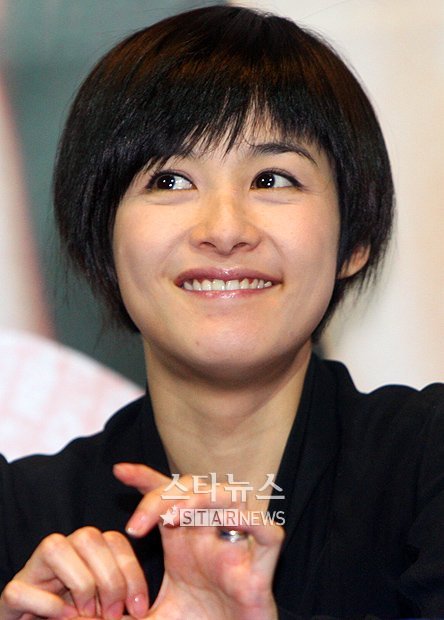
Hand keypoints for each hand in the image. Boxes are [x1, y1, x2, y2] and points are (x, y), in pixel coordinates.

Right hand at [0, 527, 148, 619]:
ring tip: (88, 614)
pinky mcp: (15, 591)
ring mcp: (37, 568)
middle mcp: (66, 551)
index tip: (139, 608)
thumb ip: (130, 589)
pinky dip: (49, 606)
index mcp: (93, 552)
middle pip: (89, 537)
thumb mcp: (118, 605)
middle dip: (108, 578)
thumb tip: (152, 578)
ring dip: (79, 584)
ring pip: (55, 547)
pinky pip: (24, 586)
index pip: (116, 540)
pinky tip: (66, 618)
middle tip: (114, 614)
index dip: (131, 572)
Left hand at [114, 463, 283, 619]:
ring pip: (230, 496)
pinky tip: (226, 525)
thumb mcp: (155, 617)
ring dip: (201, 499)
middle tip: (136, 526)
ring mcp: (238, 546)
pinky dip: (250, 522)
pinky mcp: (263, 567)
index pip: (168, 494)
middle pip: (193, 488)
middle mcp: (211, 533)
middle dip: (164, 495)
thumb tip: (86, 619)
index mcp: (186, 538)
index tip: (119, 471)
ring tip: (173, 519)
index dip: (146, 478)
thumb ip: (127, 614)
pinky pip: (268, 530)